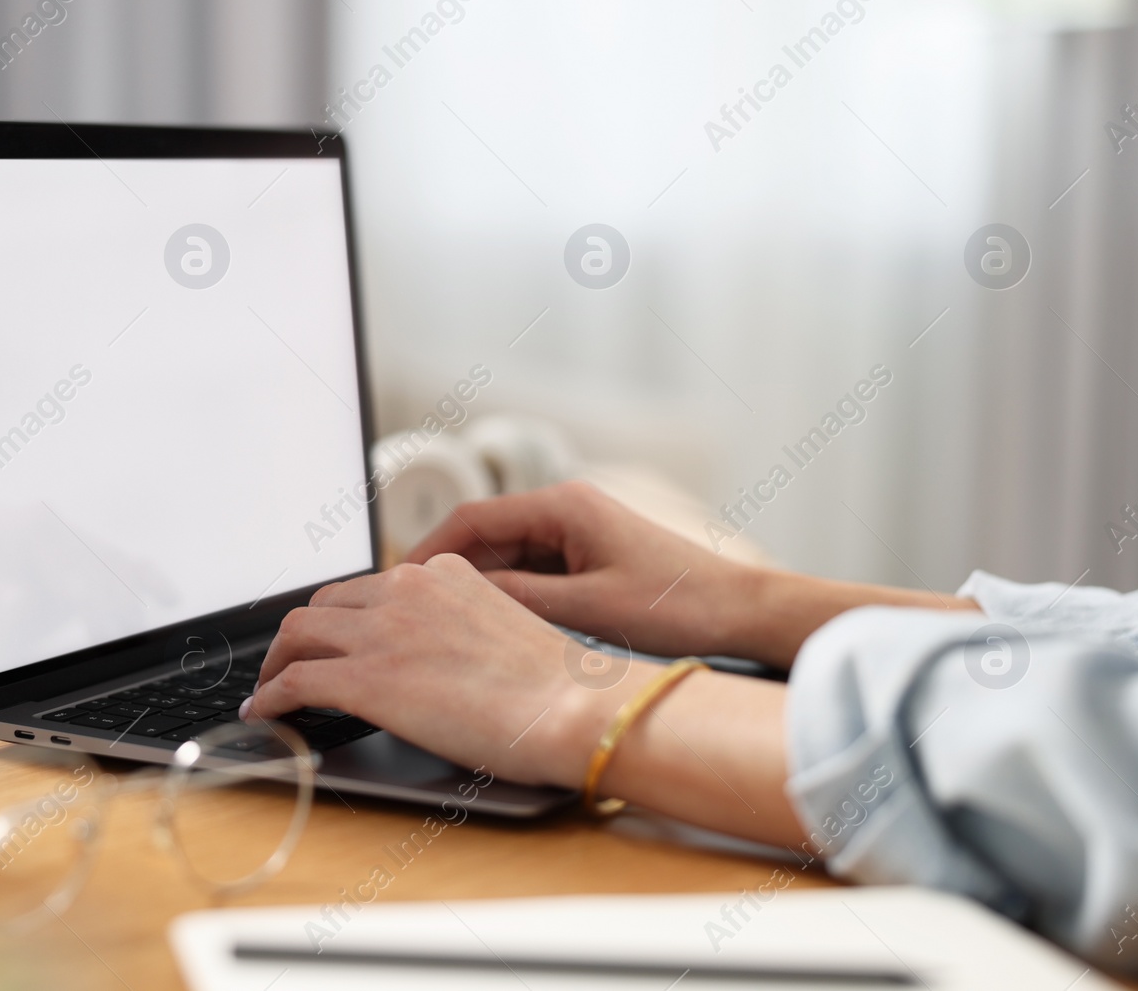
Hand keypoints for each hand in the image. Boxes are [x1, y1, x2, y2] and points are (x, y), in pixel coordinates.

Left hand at [241, 553, 609, 786]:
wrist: (574, 708)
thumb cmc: (559, 687)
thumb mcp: (503, 629)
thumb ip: (461, 627)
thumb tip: (439, 662)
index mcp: (442, 573)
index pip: (370, 588)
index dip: (340, 618)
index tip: (330, 639)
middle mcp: (406, 589)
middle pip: (324, 605)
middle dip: (301, 637)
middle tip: (290, 665)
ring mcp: (382, 631)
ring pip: (297, 634)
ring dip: (276, 663)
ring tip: (269, 689)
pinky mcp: (365, 678)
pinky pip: (294, 682)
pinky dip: (270, 697)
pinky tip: (264, 714)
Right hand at [405, 481, 760, 661]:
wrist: (741, 612)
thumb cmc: (678, 604)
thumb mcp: (588, 609)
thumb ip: (519, 601)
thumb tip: (457, 599)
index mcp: (563, 506)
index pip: (473, 520)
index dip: (428, 553)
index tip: (396, 585)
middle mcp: (565, 511)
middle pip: (484, 540)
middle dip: (447, 576)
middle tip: (410, 616)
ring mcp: (576, 535)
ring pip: (505, 561)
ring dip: (478, 592)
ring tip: (442, 629)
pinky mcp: (586, 559)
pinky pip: (531, 575)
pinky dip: (508, 600)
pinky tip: (491, 632)